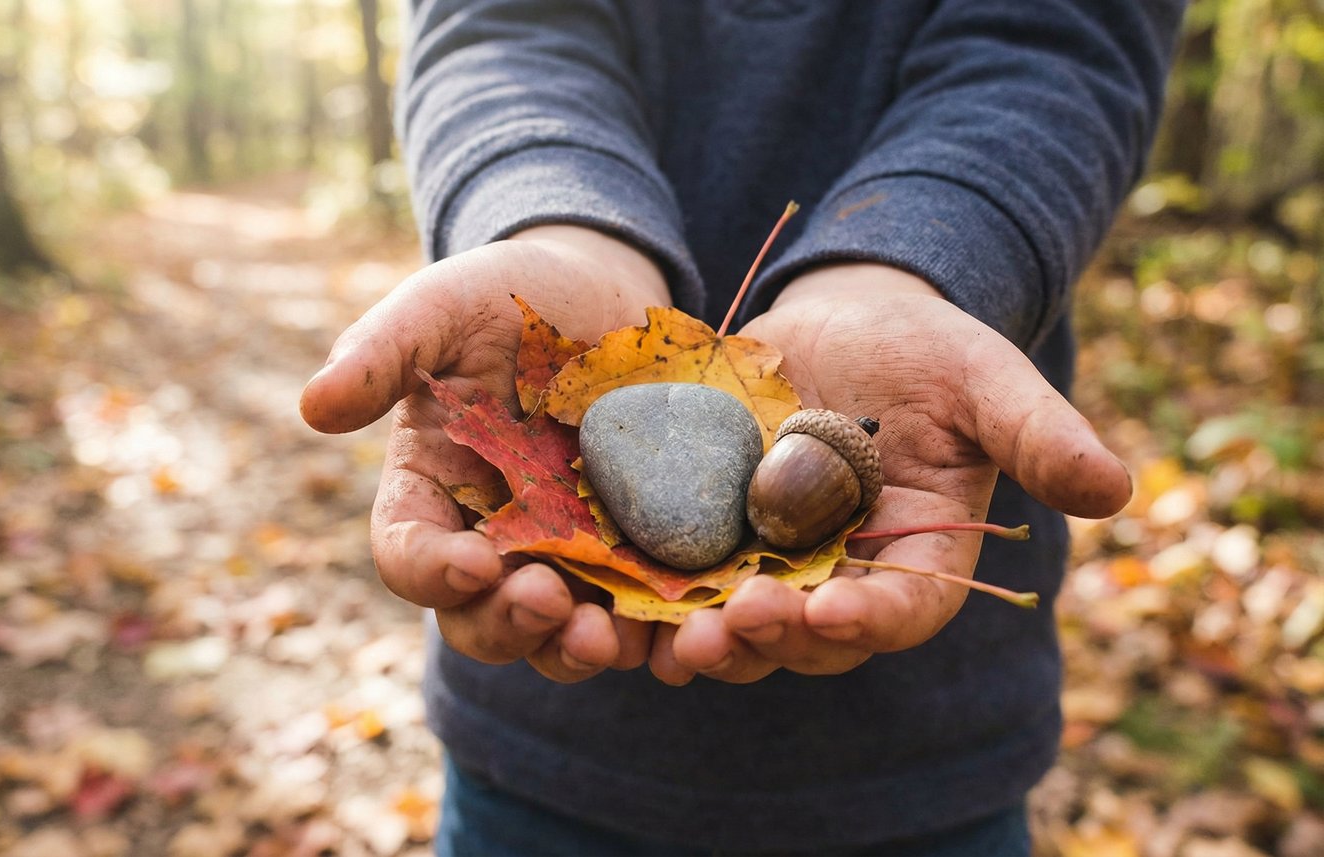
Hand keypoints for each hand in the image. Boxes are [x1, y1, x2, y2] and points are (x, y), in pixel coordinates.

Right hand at [301, 226, 667, 681]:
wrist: (603, 291)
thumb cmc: (506, 297)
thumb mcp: (443, 307)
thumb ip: (382, 351)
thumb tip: (314, 405)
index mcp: (431, 492)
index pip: (409, 553)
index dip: (430, 570)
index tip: (472, 562)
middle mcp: (493, 541)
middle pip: (480, 619)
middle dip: (508, 624)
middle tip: (547, 602)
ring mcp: (570, 556)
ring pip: (560, 636)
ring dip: (580, 649)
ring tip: (608, 636)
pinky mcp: (641, 554)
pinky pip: (645, 612)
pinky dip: (659, 630)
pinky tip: (685, 622)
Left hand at [649, 263, 1131, 684]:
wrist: (841, 320)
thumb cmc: (924, 347)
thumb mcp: (983, 377)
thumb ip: (1037, 433)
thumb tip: (1116, 490)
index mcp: (918, 556)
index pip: (904, 610)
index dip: (872, 618)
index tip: (835, 608)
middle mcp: (843, 576)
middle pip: (812, 635)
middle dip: (775, 639)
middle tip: (736, 627)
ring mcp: (771, 562)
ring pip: (740, 625)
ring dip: (708, 640)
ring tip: (675, 639)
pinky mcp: (710, 534)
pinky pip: (680, 581)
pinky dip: (653, 600)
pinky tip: (618, 603)